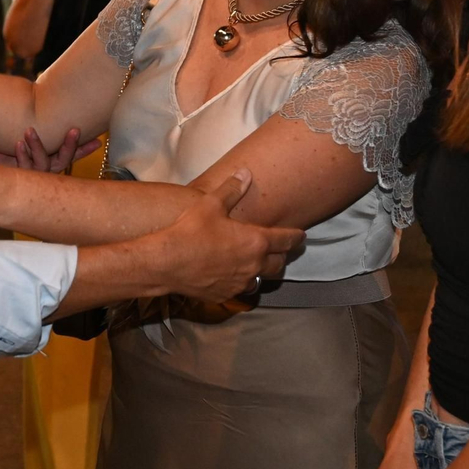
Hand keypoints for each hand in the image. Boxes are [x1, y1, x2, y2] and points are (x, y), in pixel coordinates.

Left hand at [0, 126, 100, 171]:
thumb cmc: (0, 146)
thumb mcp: (20, 130)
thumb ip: (34, 121)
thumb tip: (44, 94)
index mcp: (49, 159)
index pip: (70, 154)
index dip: (84, 148)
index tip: (99, 140)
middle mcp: (44, 169)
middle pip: (64, 161)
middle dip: (70, 146)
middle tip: (74, 130)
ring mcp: (32, 176)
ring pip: (43, 164)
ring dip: (38, 147)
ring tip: (29, 131)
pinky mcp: (18, 179)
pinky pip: (24, 168)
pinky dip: (22, 155)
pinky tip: (18, 144)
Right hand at [144, 171, 304, 303]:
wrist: (167, 263)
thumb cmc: (191, 231)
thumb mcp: (211, 204)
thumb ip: (232, 189)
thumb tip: (245, 173)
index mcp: (256, 241)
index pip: (287, 240)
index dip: (296, 237)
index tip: (301, 236)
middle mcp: (253, 265)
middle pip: (279, 264)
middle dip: (282, 256)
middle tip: (280, 250)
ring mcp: (240, 283)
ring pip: (261, 280)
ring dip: (262, 272)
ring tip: (257, 264)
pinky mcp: (225, 295)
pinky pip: (240, 290)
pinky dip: (241, 282)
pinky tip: (231, 276)